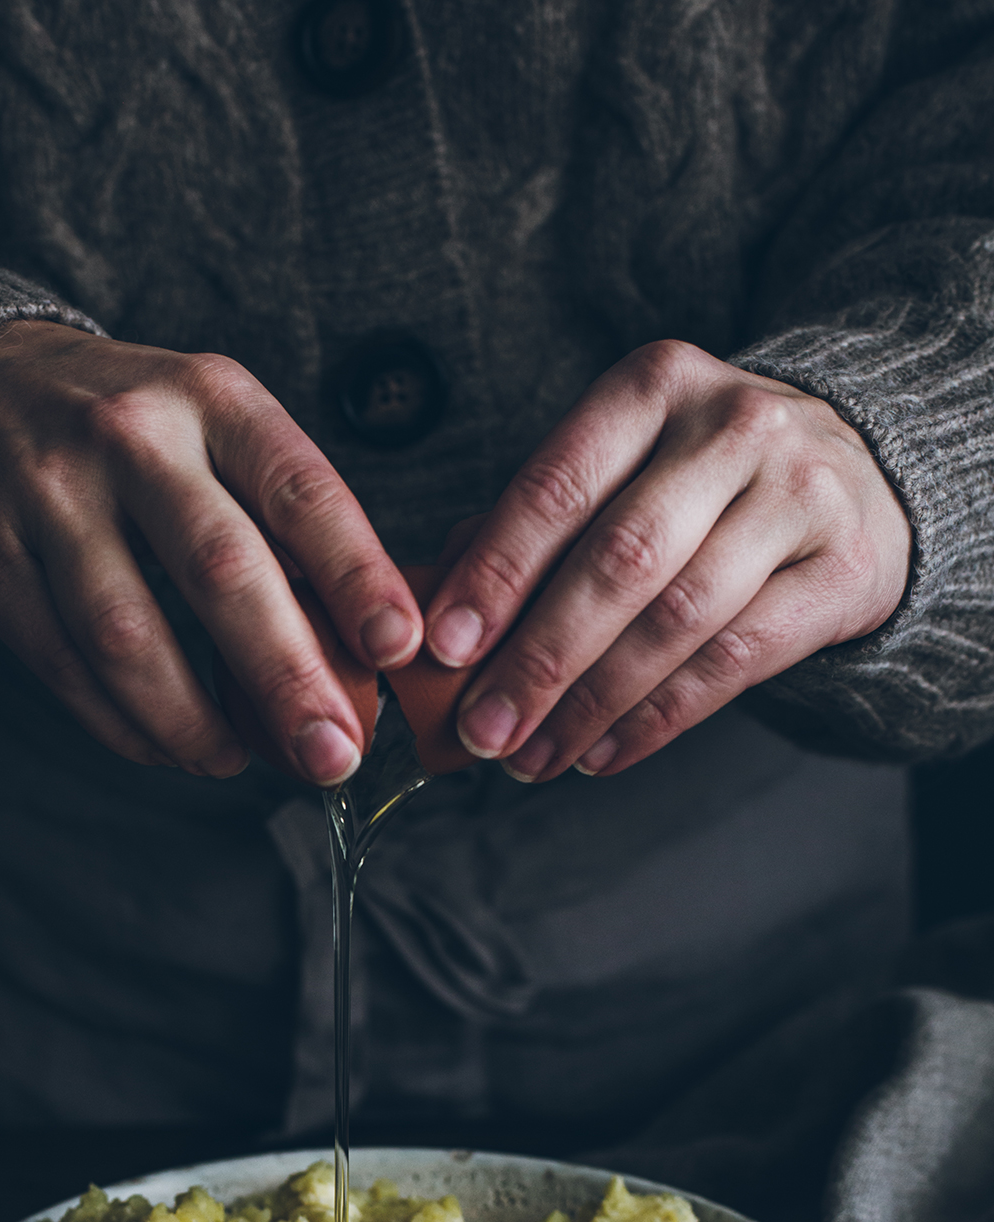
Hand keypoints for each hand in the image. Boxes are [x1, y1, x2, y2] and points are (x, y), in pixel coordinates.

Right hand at [0, 321, 421, 781]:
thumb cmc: (128, 430)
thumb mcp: (210, 423)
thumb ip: (279, 514)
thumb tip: (363, 649)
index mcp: (210, 396)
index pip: (299, 489)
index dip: (355, 573)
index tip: (399, 646)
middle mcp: (130, 437)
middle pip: (220, 570)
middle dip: (286, 677)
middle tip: (333, 754)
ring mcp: (49, 497)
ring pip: (129, 637)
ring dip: (194, 722)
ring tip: (239, 764)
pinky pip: (66, 668)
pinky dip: (126, 726)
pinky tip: (170, 749)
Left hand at [422, 340, 911, 780]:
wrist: (860, 477)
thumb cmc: (702, 481)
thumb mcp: (624, 465)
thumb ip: (539, 525)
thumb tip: (440, 610)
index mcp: (656, 384)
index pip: (560, 484)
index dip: (497, 572)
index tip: (444, 647)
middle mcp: (735, 426)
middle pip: (621, 559)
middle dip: (539, 659)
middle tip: (482, 731)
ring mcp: (800, 495)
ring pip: (678, 619)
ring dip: (592, 704)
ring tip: (533, 758)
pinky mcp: (845, 570)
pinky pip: (736, 661)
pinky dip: (657, 718)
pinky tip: (601, 754)